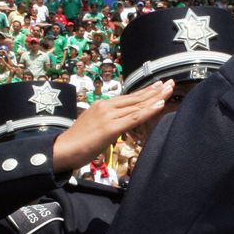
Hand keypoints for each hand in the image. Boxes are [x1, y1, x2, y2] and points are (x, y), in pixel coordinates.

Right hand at [52, 80, 173, 172]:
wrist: (62, 150)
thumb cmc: (76, 142)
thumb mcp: (93, 126)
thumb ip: (107, 121)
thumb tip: (118, 123)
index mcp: (102, 105)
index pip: (129, 97)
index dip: (145, 92)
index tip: (159, 85)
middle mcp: (106, 107)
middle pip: (136, 98)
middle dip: (155, 90)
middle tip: (171, 82)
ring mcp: (108, 116)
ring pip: (137, 106)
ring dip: (156, 97)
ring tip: (170, 89)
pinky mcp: (110, 128)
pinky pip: (134, 118)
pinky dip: (149, 110)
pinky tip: (160, 104)